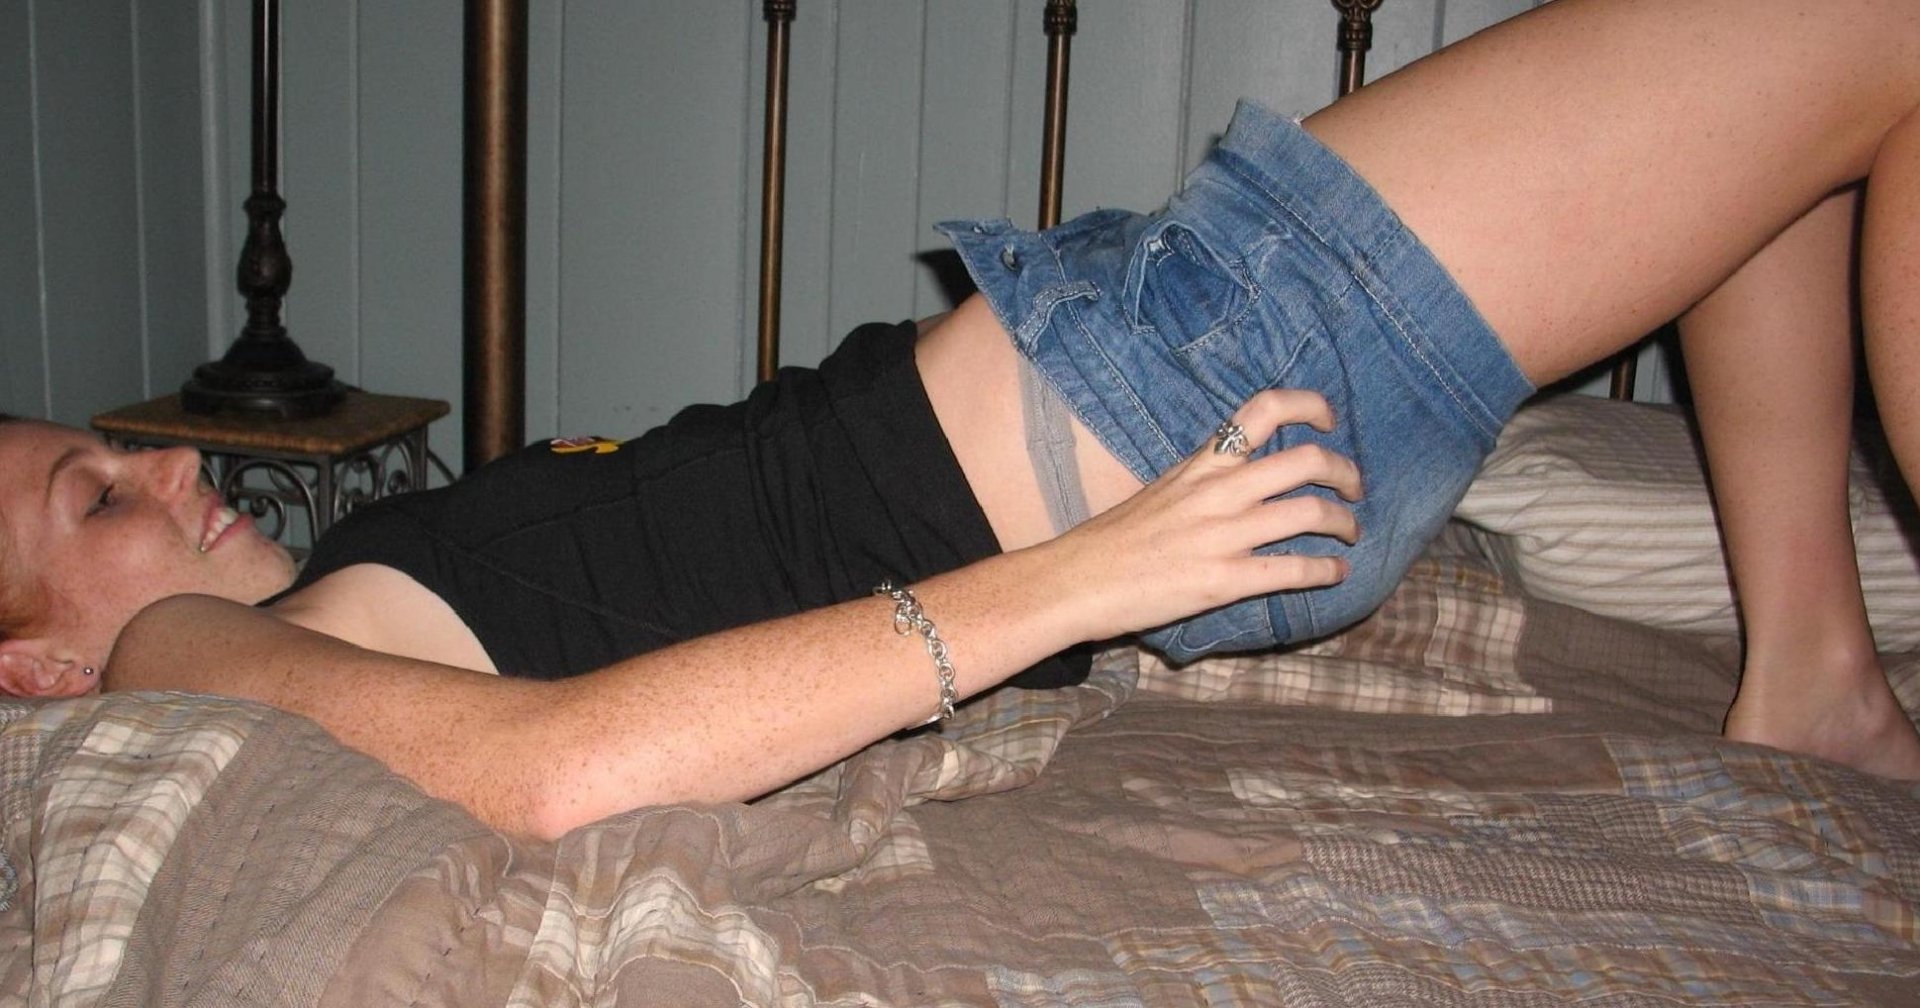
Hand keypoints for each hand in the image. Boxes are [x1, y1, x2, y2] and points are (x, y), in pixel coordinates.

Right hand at [1045, 389, 1361, 638]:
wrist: (1076, 580)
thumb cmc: (1115, 538)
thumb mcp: (1163, 489)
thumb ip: (1206, 479)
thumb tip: (1242, 477)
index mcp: (1202, 463)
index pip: (1264, 410)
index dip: (1309, 406)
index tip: (1327, 420)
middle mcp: (1219, 491)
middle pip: (1306, 460)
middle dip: (1345, 472)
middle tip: (1353, 488)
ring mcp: (1224, 535)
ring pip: (1311, 512)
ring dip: (1344, 522)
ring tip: (1350, 532)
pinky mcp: (1224, 580)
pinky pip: (1294, 570)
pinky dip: (1327, 570)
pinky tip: (1337, 573)